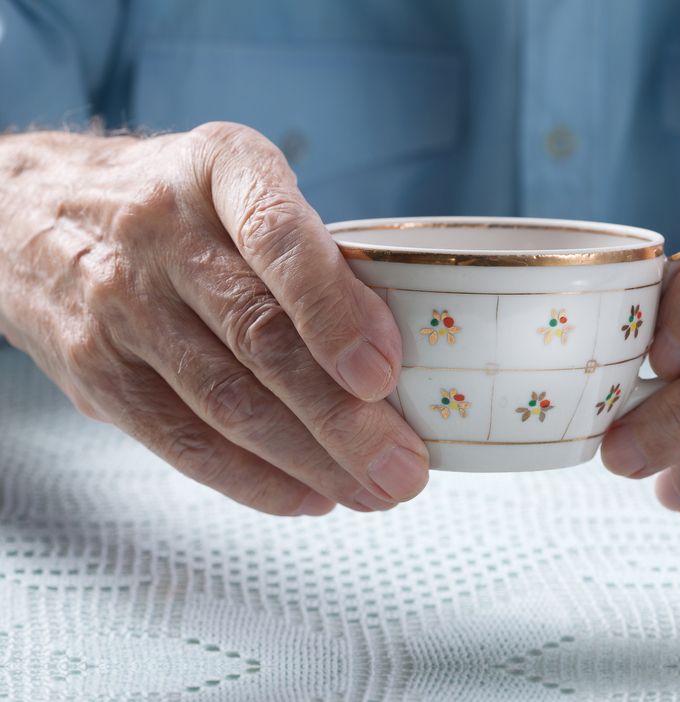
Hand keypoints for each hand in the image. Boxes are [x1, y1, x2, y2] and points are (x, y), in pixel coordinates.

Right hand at [0, 123, 428, 514]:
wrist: (30, 214)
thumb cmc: (173, 204)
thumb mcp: (242, 185)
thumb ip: (309, 253)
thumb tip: (389, 355)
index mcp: (219, 169)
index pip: (278, 237)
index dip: (334, 311)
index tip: (383, 374)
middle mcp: (161, 233)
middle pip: (260, 339)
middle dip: (344, 419)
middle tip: (404, 469)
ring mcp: (120, 306)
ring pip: (227, 404)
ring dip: (311, 462)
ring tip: (373, 491)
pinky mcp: (97, 373)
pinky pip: (182, 443)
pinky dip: (254, 480)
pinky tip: (309, 495)